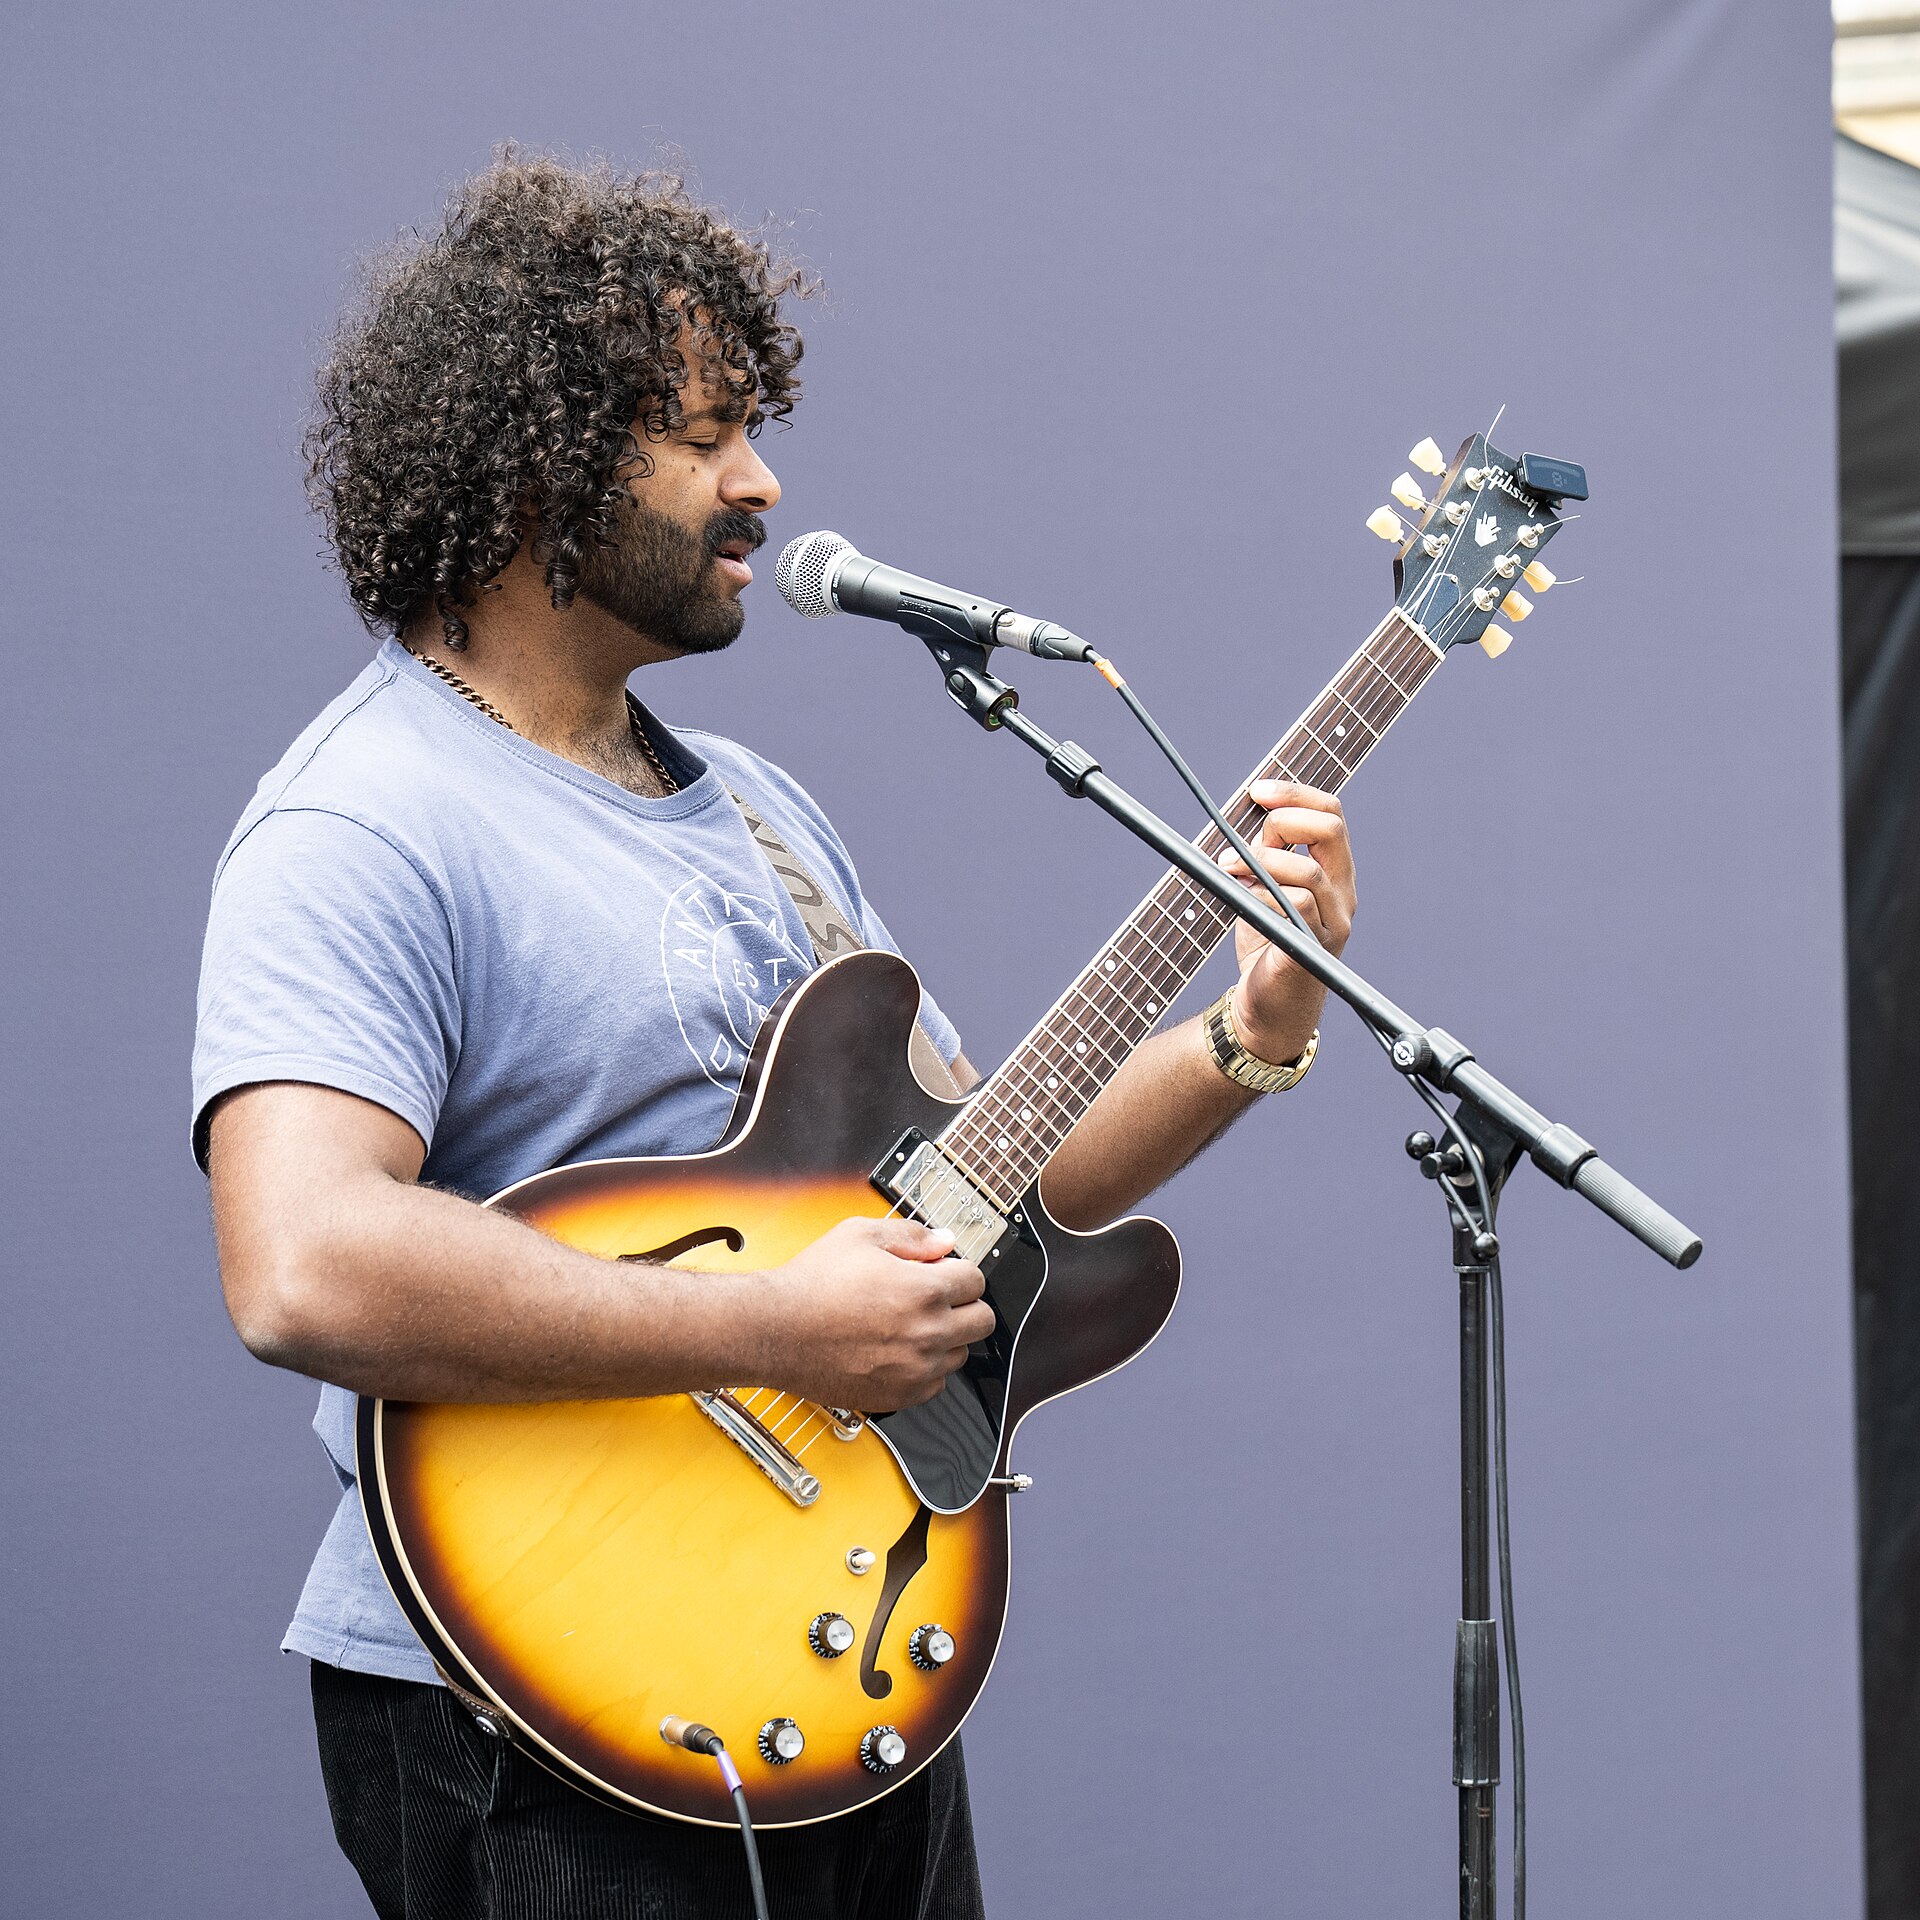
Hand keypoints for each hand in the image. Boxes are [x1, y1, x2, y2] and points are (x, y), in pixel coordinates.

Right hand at [761, 1216, 993, 1411]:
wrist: (774, 1330)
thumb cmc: (811, 1284)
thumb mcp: (860, 1235)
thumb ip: (912, 1235)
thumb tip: (945, 1241)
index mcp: (924, 1290)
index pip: (976, 1281)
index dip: (959, 1271)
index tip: (943, 1273)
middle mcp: (927, 1332)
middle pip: (982, 1321)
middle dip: (963, 1304)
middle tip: (936, 1298)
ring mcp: (915, 1369)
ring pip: (960, 1354)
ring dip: (946, 1338)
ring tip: (908, 1324)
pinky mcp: (900, 1396)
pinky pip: (936, 1384)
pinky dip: (925, 1368)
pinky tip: (897, 1350)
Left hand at [1219, 779, 1356, 1065]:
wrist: (1267, 1008)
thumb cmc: (1266, 946)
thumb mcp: (1264, 889)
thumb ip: (1266, 855)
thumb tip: (1253, 814)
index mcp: (1335, 873)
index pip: (1332, 815)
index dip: (1296, 794)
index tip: (1258, 790)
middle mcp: (1343, 895)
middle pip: (1331, 830)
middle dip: (1284, 819)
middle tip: (1247, 833)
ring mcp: (1333, 924)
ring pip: (1309, 873)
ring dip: (1261, 861)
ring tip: (1227, 866)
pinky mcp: (1313, 950)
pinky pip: (1295, 909)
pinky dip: (1261, 895)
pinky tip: (1239, 896)